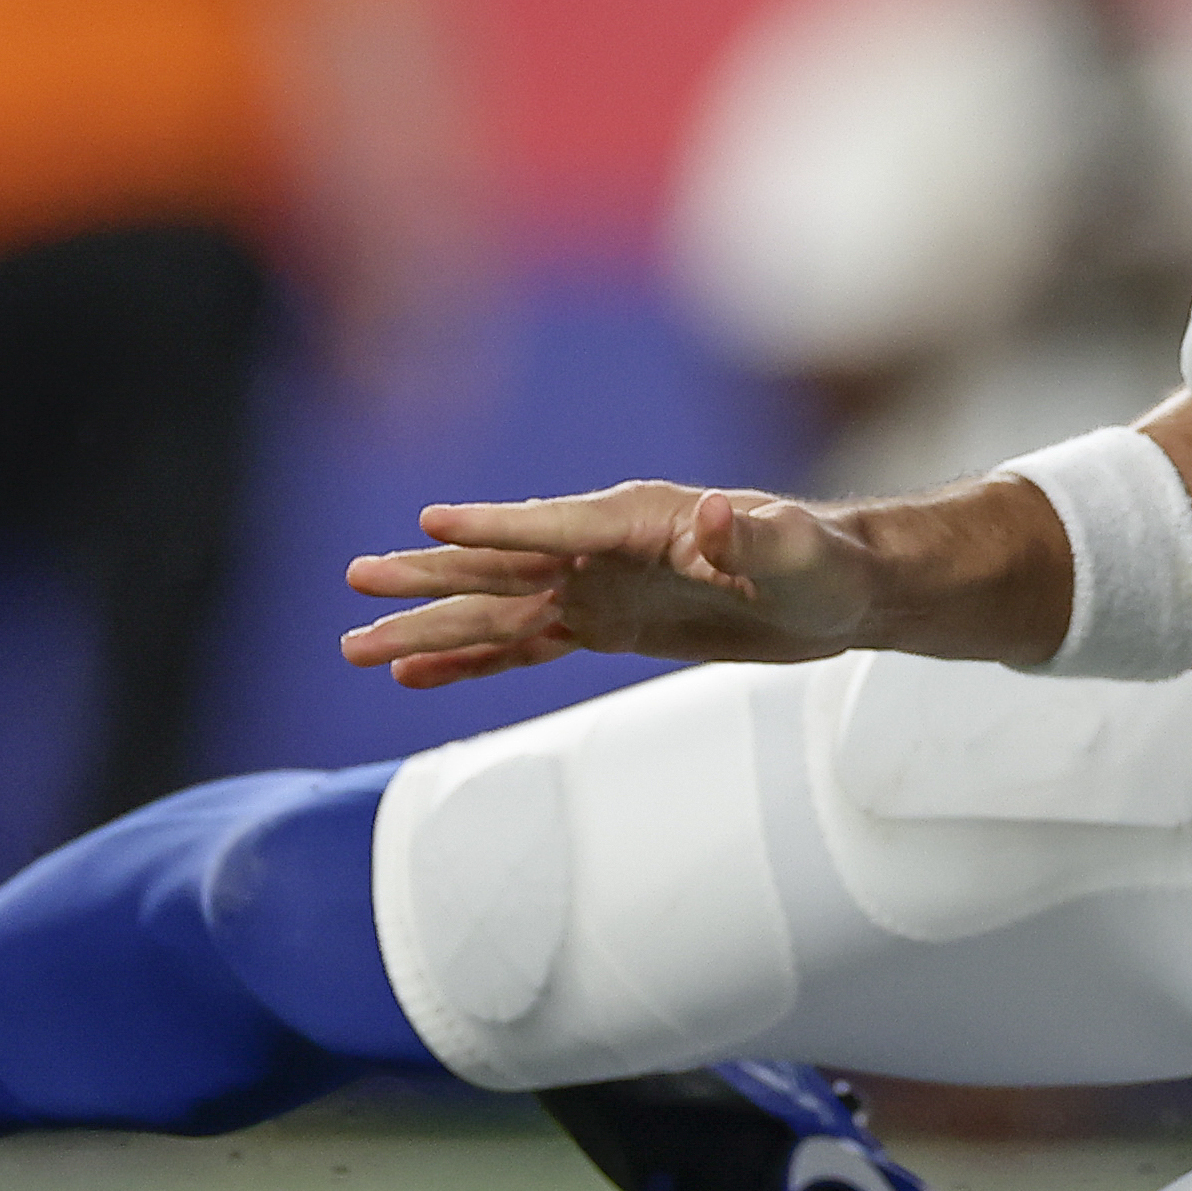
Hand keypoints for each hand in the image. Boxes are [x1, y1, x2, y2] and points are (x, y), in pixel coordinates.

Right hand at [339, 480, 878, 687]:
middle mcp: (601, 550)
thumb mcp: (798, 552)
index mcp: (637, 521)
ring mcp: (596, 588)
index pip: (554, 526)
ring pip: (495, 612)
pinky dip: (470, 661)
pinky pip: (523, 646)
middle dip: (427, 578)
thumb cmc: (822, 563)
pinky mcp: (604, 625)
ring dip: (428, 628)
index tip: (430, 525)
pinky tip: (416, 675)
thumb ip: (752, 534)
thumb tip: (714, 516)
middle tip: (354, 581)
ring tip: (355, 645)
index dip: (496, 529)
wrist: (837, 589)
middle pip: (499, 567)